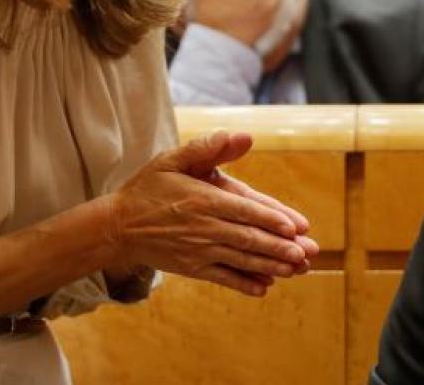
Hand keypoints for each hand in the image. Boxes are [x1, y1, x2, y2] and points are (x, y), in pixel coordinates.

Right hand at [101, 132, 315, 295]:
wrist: (118, 226)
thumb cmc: (150, 187)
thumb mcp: (173, 159)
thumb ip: (209, 147)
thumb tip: (246, 136)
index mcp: (202, 199)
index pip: (243, 210)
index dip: (270, 218)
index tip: (295, 227)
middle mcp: (202, 227)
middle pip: (247, 239)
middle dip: (278, 247)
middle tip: (305, 253)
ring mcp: (197, 251)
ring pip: (240, 260)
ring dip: (269, 266)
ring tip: (295, 269)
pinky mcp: (192, 268)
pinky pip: (222, 278)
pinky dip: (243, 284)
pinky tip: (264, 288)